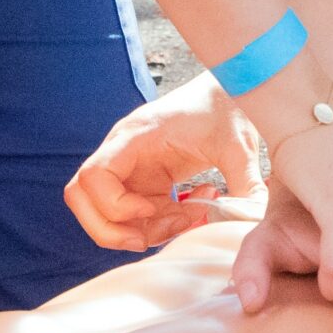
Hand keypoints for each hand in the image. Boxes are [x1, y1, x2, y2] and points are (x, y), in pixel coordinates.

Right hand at [65, 75, 265, 250]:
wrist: (230, 94)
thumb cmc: (228, 110)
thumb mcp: (240, 148)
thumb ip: (245, 185)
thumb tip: (250, 221)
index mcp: (137, 136)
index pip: (93, 175)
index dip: (114, 205)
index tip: (152, 210)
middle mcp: (124, 152)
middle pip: (81, 198)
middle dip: (111, 229)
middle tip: (150, 238)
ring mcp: (131, 168)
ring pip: (105, 212)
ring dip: (141, 230)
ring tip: (187, 218)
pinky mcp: (145, 181)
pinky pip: (133, 215)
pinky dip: (156, 225)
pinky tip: (192, 210)